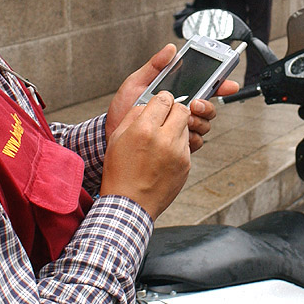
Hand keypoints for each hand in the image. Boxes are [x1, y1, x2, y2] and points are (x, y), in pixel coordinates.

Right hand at [100, 92, 192, 218]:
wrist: (129, 204)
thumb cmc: (119, 173)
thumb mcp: (117, 138)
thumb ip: (134, 115)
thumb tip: (148, 105)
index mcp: (145, 129)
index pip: (165, 99)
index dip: (162, 99)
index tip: (160, 102)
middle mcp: (165, 139)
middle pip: (182, 110)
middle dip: (174, 110)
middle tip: (164, 117)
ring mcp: (179, 153)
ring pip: (186, 127)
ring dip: (176, 128)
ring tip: (160, 140)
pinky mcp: (186, 165)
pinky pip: (186, 145)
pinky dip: (177, 145)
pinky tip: (163, 155)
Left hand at [105, 44, 238, 150]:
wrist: (110, 136)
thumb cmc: (122, 110)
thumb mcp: (135, 83)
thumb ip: (154, 66)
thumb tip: (170, 49)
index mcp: (176, 94)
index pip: (204, 87)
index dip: (221, 83)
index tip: (229, 83)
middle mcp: (181, 111)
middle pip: (208, 107)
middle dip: (207, 105)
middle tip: (195, 104)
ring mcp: (180, 128)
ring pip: (204, 125)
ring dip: (199, 121)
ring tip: (184, 120)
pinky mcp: (176, 145)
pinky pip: (195, 143)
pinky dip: (191, 139)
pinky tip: (180, 136)